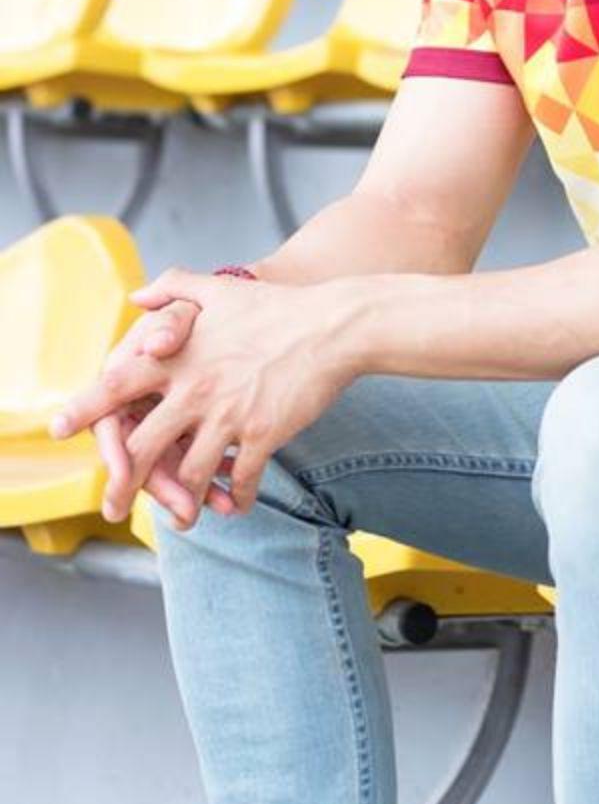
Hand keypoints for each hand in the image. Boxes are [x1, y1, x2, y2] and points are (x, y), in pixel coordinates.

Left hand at [51, 267, 350, 523]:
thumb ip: (174, 289)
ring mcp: (228, 414)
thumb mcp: (219, 289)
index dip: (85, 409)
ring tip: (183, 515)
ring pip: (186, 473)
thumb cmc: (277, 308)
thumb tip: (135, 298)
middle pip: (141, 446)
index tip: (58, 429)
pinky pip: (238, 480)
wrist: (335, 326)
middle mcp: (196, 388)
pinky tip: (234, 504)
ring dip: (182, 499)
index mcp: (179, 355)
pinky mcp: (262, 434)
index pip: (117, 385)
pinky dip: (233, 499)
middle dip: (123, 484)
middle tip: (114, 506)